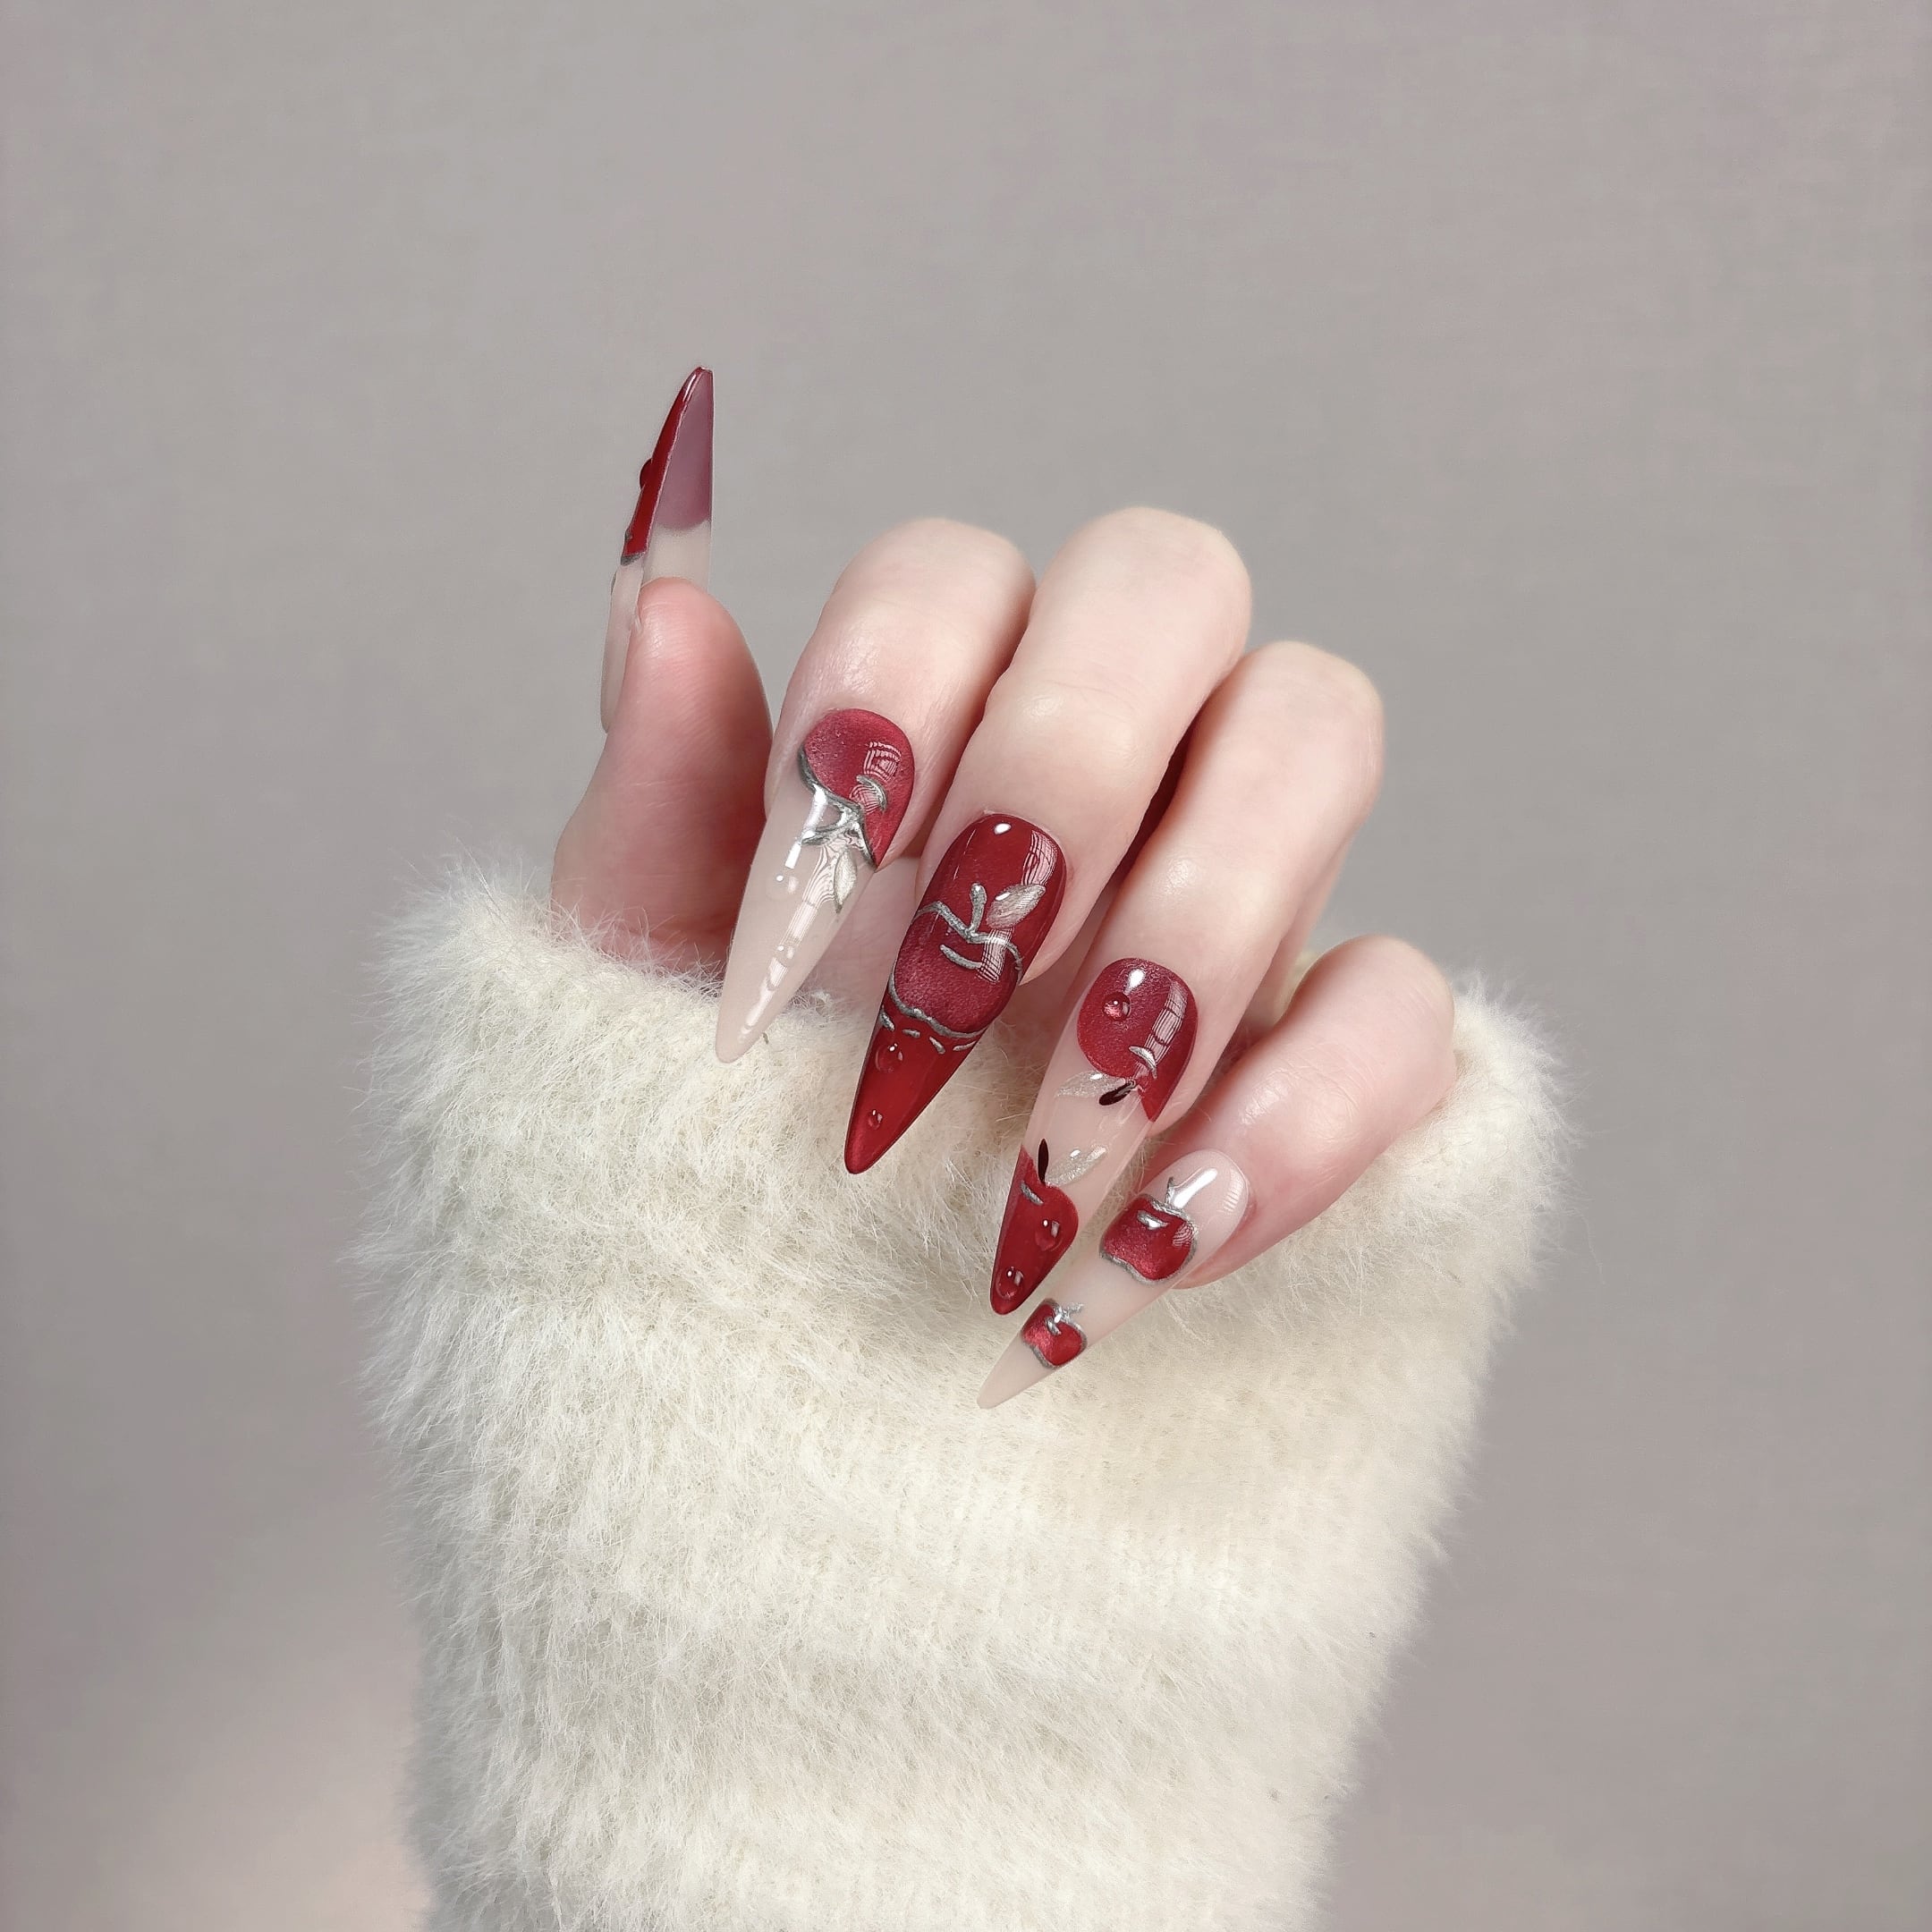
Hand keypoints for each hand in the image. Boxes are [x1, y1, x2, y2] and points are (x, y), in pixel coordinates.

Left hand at [553, 370, 1456, 1399]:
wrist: (836, 1336)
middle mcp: (1114, 744)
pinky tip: (1146, 1246)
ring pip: (1322, 726)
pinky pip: (1407, 1004)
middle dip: (1063, 759)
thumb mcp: (660, 985)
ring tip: (1056, 1138)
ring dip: (1195, 923)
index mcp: (939, 704)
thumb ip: (668, 802)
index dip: (883, 696)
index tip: (788, 916)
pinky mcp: (1343, 1039)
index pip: (954, 571)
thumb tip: (662, 606)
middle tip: (944, 986)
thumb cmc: (745, 1117)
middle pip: (1169, 575)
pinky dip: (1296, 1121)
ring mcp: (1249, 873)